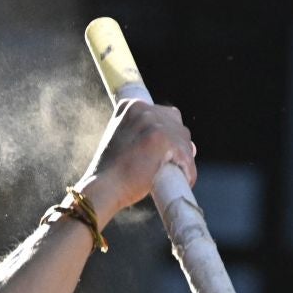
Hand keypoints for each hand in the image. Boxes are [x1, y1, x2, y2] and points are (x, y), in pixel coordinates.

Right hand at [76, 99, 195, 226]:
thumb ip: (140, 134)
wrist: (103, 187)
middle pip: (176, 123)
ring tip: (180, 175)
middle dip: (179, 143)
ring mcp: (153, 123)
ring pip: (183, 140)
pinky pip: (186, 156)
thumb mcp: (120, 140)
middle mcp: (143, 109)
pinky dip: (188, 171)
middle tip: (176, 163)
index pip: (163, 114)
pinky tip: (185, 181)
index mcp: (131, 105)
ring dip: (185, 158)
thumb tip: (177, 142)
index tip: (168, 149)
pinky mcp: (163, 139)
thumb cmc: (110, 172)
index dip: (168, 132)